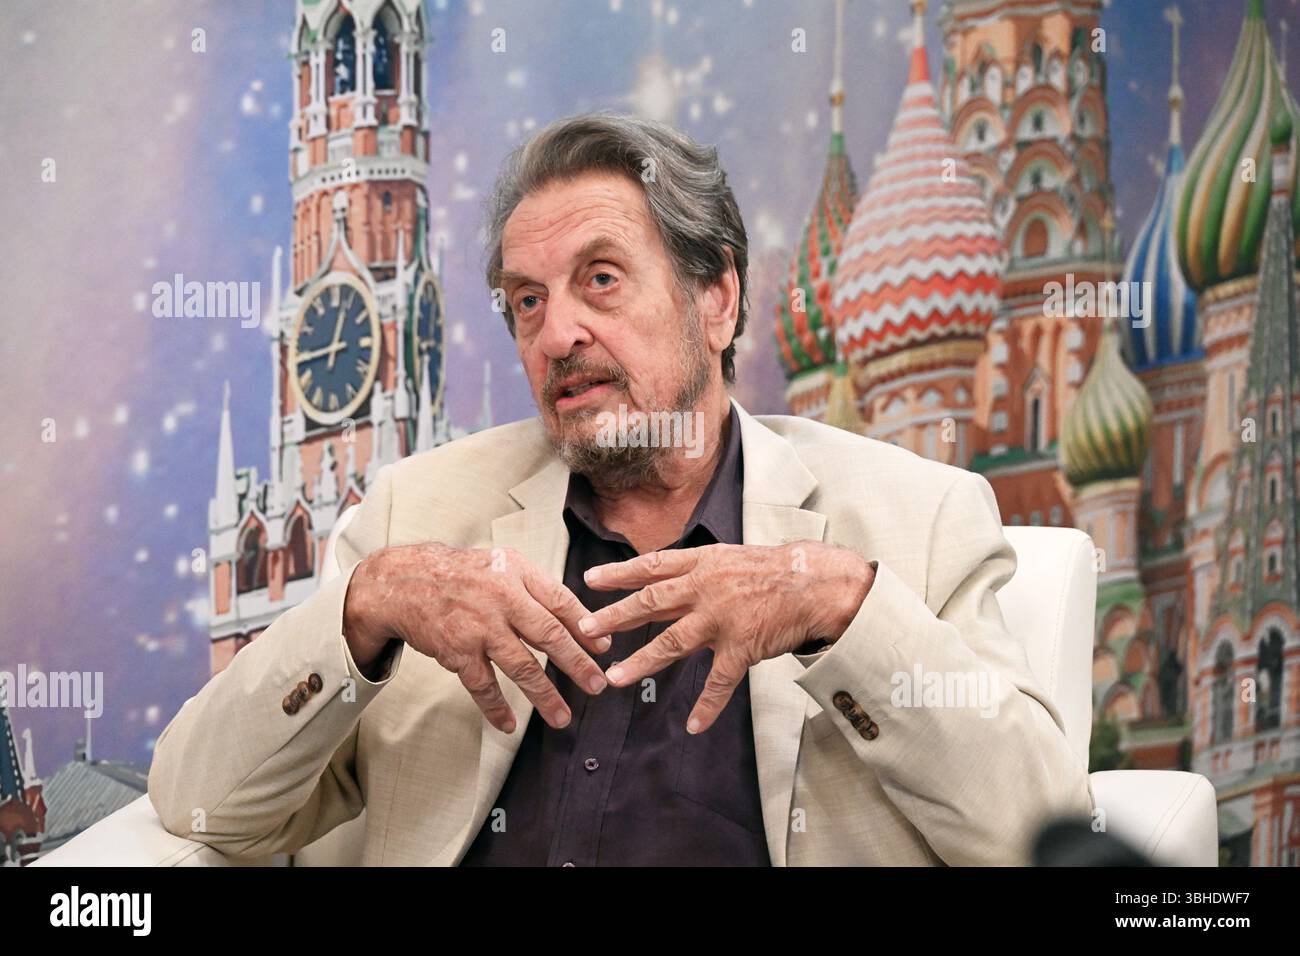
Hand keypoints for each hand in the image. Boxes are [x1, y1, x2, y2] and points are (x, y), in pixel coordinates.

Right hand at [343, 544, 608, 732]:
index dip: (585, 626)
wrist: (405, 580)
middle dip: (577, 664)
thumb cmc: (465, 575)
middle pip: (548, 635)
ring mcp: (479, 626)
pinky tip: (509, 724)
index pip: (560, 601)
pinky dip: (496, 707)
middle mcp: (501, 598)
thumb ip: (538, 589)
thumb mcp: (504, 565)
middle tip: (597, 685)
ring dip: (544, 695)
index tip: (604, 649)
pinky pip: (482, 685)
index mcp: (518, 573)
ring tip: (563, 717)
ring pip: (521, 666)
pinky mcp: (457, 650)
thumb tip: (581, 621)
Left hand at [578, 542, 873, 733]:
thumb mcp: (728, 558)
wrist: (815, 581)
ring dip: (642, 662)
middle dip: (615, 617)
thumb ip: (695, 573)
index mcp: (702, 564)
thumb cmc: (773, 569)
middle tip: (586, 630)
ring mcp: (722, 618)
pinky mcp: (742, 646)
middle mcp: (706, 588)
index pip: (651, 566)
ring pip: (673, 642)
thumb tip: (660, 581)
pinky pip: (720, 681)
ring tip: (616, 679)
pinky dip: (707, 706)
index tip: (589, 579)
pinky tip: (694, 725)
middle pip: (651, 602)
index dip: (619, 573)